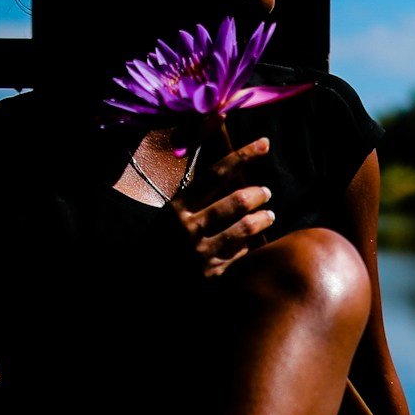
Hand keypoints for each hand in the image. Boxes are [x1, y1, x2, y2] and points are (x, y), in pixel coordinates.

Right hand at [170, 135, 275, 278]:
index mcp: (178, 207)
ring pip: (246, 229)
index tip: (264, 143)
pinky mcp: (212, 278)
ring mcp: (200, 255)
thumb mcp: (175, 210)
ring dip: (263, 219)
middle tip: (265, 193)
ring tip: (268, 215)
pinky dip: (250, 248)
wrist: (147, 285)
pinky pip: (243, 257)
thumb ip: (199, 182)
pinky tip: (251, 245)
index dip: (243, 155)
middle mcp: (188, 228)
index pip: (216, 173)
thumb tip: (214, 128)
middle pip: (238, 201)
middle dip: (258, 194)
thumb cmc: (167, 241)